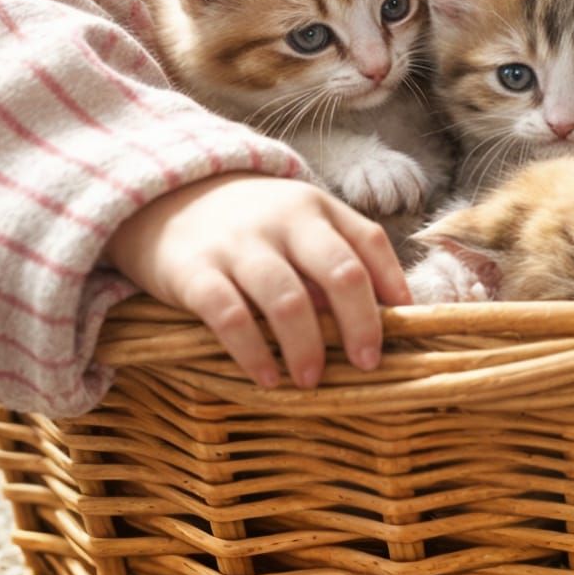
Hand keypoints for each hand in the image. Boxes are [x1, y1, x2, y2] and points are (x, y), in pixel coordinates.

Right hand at [105, 173, 410, 388]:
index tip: (406, 327)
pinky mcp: (195, 271)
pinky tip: (267, 378)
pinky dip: (254, 353)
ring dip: (308, 347)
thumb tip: (382, 313)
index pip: (370, 243)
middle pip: (340, 271)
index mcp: (317, 207)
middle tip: (368, 363)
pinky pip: (230, 318)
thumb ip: (336, 254)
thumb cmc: (251, 223)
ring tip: (313, 380)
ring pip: (288, 300)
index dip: (394, 286)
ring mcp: (240, 244)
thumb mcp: (298, 220)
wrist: (167, 194)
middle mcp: (284, 220)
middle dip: (361, 324)